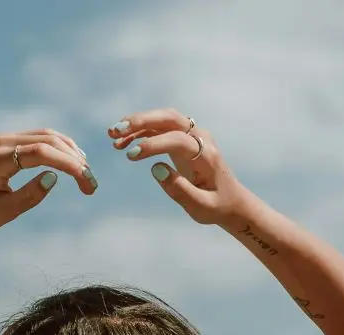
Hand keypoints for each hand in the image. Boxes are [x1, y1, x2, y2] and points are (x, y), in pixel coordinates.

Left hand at [0, 129, 96, 232]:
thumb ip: (29, 196)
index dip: (68, 165)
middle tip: (91, 185)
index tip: (87, 182)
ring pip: (47, 136)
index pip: (42, 152)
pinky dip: (59, 149)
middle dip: (74, 161)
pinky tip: (72, 163)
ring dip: (70, 153)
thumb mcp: (3, 212)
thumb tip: (54, 178)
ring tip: (85, 176)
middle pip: (49, 140)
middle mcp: (3, 141)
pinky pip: (40, 139)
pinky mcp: (10, 143)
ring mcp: (6, 139)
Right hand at [109, 109, 247, 225]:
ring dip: (137, 124)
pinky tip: (123, 142)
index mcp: (207, 155)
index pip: (177, 139)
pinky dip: (141, 132)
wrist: (231, 201)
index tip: (131, 155)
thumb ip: (179, 189)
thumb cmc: (216, 206)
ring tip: (113, 136)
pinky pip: (161, 129)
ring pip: (163, 120)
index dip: (153, 145)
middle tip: (115, 130)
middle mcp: (200, 139)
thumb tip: (155, 169)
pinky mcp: (183, 140)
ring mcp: (192, 136)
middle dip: (141, 121)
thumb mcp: (200, 207)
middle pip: (169, 118)